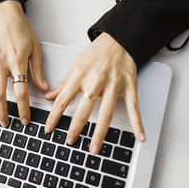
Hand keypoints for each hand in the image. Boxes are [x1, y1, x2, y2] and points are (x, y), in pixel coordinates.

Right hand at [0, 0, 49, 126]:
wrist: (5, 12)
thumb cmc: (21, 28)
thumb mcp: (35, 48)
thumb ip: (37, 70)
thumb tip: (44, 88)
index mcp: (16, 61)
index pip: (21, 91)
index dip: (24, 109)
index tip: (25, 119)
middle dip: (2, 112)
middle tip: (6, 123)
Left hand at [44, 32, 145, 153]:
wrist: (118, 39)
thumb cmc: (96, 53)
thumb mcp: (75, 66)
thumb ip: (63, 84)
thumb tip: (49, 97)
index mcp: (79, 76)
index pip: (62, 100)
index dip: (54, 116)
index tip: (49, 128)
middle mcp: (95, 81)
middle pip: (84, 110)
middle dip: (76, 128)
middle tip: (70, 141)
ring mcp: (113, 85)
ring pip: (106, 113)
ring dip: (99, 133)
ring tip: (94, 148)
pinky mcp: (129, 86)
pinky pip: (133, 108)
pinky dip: (138, 123)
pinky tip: (139, 137)